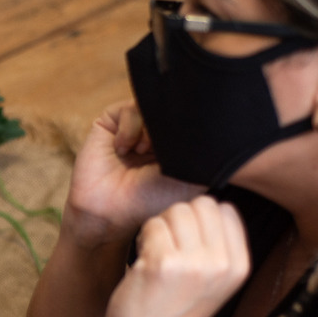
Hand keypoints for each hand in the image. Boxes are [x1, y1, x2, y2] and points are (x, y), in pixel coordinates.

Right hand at [65, 101, 205, 248]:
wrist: (112, 211)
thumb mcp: (193, 174)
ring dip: (150, 130)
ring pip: (153, 105)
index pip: (191, 114)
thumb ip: (204, 145)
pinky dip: (129, 131)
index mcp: (178, 140)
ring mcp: (135, 124)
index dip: (191, 125)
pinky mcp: (111, 121)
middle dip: (171, 126)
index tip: (183, 151)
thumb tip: (206, 113)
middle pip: (173, 106)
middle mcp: (157, 128)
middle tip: (161, 150)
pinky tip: (124, 150)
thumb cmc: (153, 199)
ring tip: (142, 152)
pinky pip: (129, 109)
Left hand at [106, 196, 249, 316]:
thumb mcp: (214, 281)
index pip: (225, 209)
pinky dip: (142, 239)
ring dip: (159, 228)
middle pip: (200, 204)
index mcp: (239, 266)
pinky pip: (151, 225)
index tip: (187, 244)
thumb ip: (219, 245)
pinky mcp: (163, 264)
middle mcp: (221, 264)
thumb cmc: (175, 311)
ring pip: (175, 211)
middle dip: (178, 219)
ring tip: (155, 256)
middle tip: (167, 248)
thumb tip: (211, 202)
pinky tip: (143, 264)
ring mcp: (193, 264)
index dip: (200, 219)